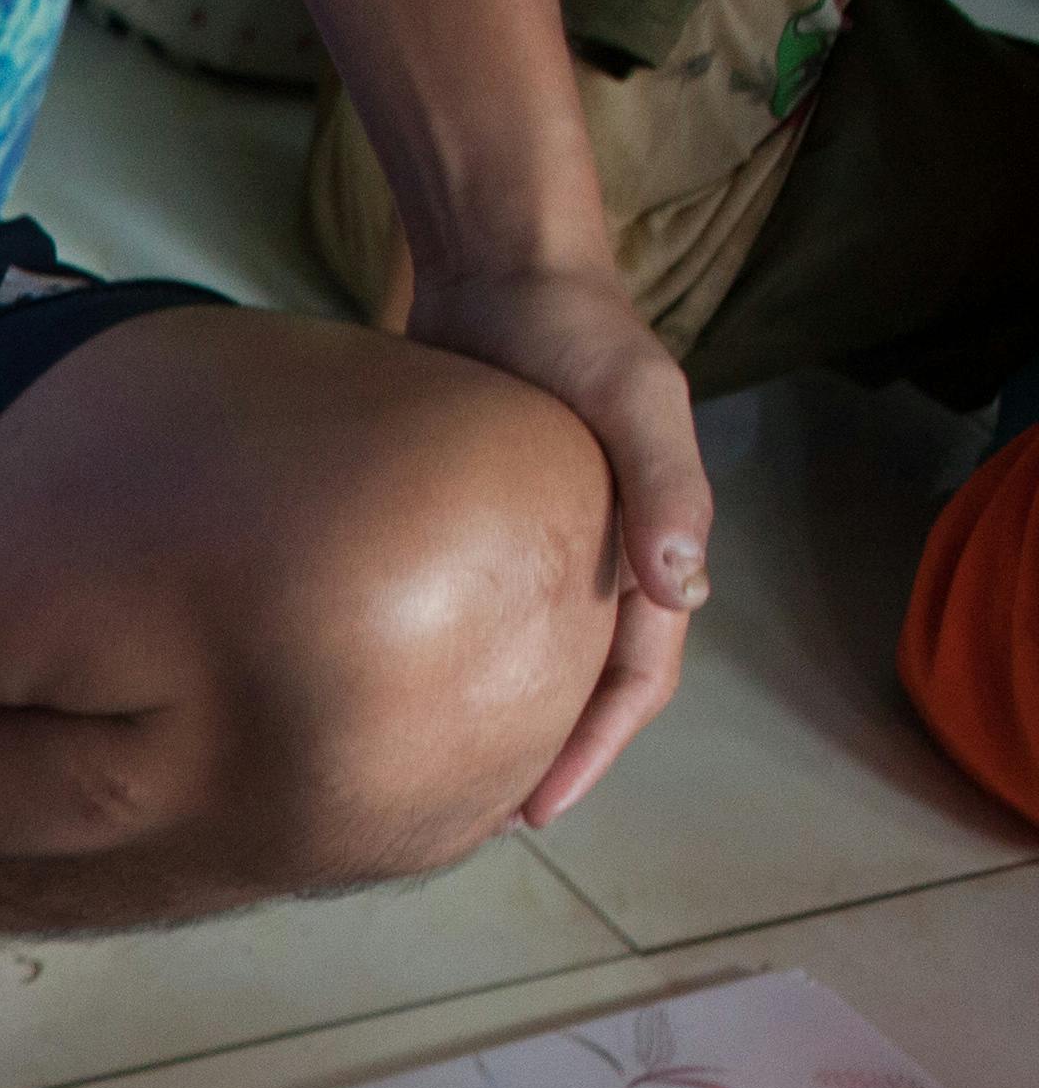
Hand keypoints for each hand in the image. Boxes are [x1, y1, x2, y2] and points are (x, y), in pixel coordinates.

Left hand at [399, 259, 706, 827]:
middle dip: (549, 754)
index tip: (539, 809)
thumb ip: (664, 486)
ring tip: (443, 780)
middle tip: (485, 821)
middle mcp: (600, 553)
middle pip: (585, 681)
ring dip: (501, 718)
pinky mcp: (478, 524)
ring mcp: (539, 541)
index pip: (639, 674)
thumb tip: (687, 590)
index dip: (596, 747)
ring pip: (529, 654)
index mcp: (649, 540)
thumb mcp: (632, 397)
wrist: (502, 266)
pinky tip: (400, 697)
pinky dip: (452, 661)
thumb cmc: (576, 328)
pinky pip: (473, 610)